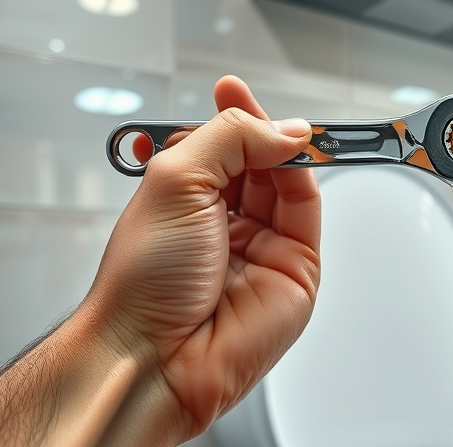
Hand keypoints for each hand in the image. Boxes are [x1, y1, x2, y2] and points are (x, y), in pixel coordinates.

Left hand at [84, 76, 319, 436]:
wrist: (157, 353)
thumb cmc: (144, 282)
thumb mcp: (174, 181)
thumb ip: (229, 139)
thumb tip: (282, 130)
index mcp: (186, 205)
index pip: (222, 151)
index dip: (232, 118)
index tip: (234, 88)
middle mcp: (226, 226)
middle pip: (260, 162)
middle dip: (264, 131)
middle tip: (267, 113)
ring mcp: (262, 249)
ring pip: (290, 184)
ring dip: (289, 152)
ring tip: (283, 133)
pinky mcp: (295, 272)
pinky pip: (309, 216)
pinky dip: (307, 181)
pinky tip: (295, 159)